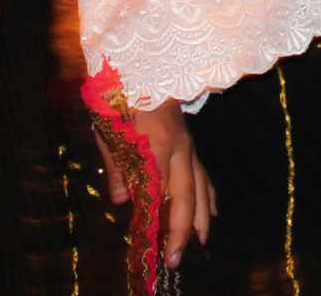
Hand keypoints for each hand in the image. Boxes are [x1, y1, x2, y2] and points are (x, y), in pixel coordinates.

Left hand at [95, 99, 216, 270]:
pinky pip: (204, 174)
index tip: (155, 246)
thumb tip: (122, 200)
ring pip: (201, 187)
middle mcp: (179, 148)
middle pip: (186, 195)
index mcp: (156, 143)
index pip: (159, 192)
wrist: (143, 61)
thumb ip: (117, 163)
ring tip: (200, 243)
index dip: (158, 221)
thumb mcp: (108, 125)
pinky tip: (212, 211)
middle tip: (174, 259)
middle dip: (182, 230)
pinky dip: (209, 195)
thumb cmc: (120, 91)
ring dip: (201, 219)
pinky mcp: (190, 141)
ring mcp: (188, 144)